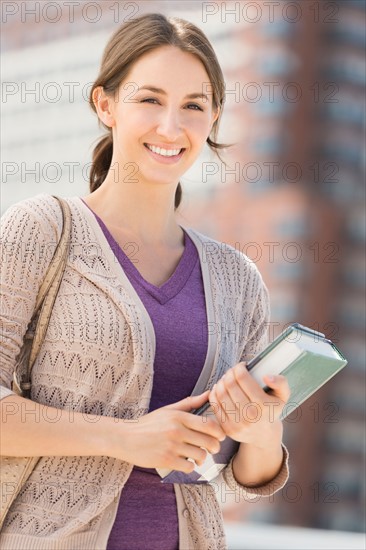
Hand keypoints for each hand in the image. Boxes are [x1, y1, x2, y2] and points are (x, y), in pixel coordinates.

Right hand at [111, 391, 225, 472]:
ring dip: (202, 458)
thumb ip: (190, 403)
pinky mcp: (166, 460)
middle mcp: (177, 430)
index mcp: (179, 416)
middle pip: (209, 442)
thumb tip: (209, 393)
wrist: (125, 438)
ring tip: (196, 456)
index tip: (220, 436)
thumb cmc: (148, 424)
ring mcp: (172, 446)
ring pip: (201, 456)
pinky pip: (189, 467)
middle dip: (214, 447)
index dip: (219, 432)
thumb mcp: (168, 410)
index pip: (209, 424)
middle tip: (211, 449)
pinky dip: (190, 466)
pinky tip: (184, 462)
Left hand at [208, 362, 290, 448]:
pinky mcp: (227, 429)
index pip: (242, 377)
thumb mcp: (283, 396)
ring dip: (221, 382)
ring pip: (220, 393)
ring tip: (226, 379)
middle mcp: (250, 415)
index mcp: (263, 405)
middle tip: (232, 371)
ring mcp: (237, 423)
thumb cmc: (272, 410)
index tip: (242, 366)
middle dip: (229, 373)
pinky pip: (215, 405)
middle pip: (230, 384)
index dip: (239, 367)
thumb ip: (281, 383)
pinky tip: (219, 388)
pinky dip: (214, 393)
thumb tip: (266, 377)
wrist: (264, 435)